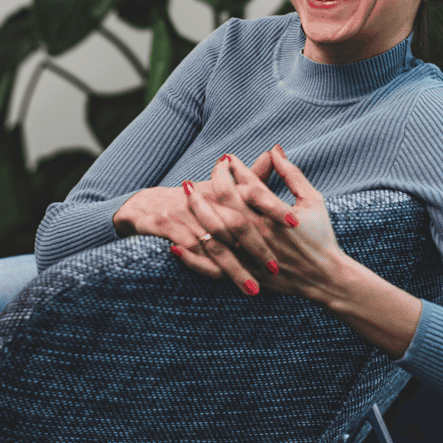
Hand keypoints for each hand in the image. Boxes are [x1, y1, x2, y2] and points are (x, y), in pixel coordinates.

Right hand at [112, 152, 278, 284]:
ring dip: (235, 269)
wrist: (147, 205)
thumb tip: (275, 153)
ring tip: (254, 288)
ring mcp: (188, 215)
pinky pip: (192, 253)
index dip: (273, 207)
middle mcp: (206, 199)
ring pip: (217, 246)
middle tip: (277, 267)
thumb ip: (251, 174)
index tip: (295, 223)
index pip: (253, 193)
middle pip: (237, 224)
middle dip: (258, 247)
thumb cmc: (194, 198)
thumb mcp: (221, 184)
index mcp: (222, 187)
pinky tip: (222, 283)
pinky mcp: (170, 229)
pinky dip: (206, 268)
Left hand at [177, 146, 345, 299]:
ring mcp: (251, 255)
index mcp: (277, 215)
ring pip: (216, 230)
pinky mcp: (245, 273)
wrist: (324, 277)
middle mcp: (261, 233)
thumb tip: (275, 150)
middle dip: (214, 182)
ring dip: (198, 209)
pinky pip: (213, 266)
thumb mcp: (312, 200)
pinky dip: (193, 258)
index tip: (227, 158)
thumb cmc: (320, 235)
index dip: (236, 169)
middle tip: (208, 169)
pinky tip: (176, 246)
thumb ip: (292, 174)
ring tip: (186, 192)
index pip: (250, 185)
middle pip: (228, 203)